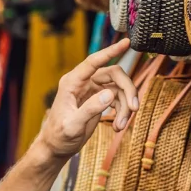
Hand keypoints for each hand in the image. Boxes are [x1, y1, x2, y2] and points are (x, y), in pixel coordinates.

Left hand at [35, 39, 138, 160]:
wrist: (57, 147)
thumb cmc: (59, 136)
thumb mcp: (72, 125)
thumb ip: (90, 109)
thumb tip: (109, 95)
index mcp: (72, 82)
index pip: (93, 62)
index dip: (110, 51)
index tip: (127, 42)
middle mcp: (83, 83)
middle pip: (114, 75)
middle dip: (127, 91)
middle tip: (134, 109)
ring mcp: (92, 90)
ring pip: (119, 88)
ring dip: (126, 106)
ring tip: (121, 126)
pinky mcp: (99, 100)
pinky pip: (118, 99)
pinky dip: (122, 112)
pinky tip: (119, 126)